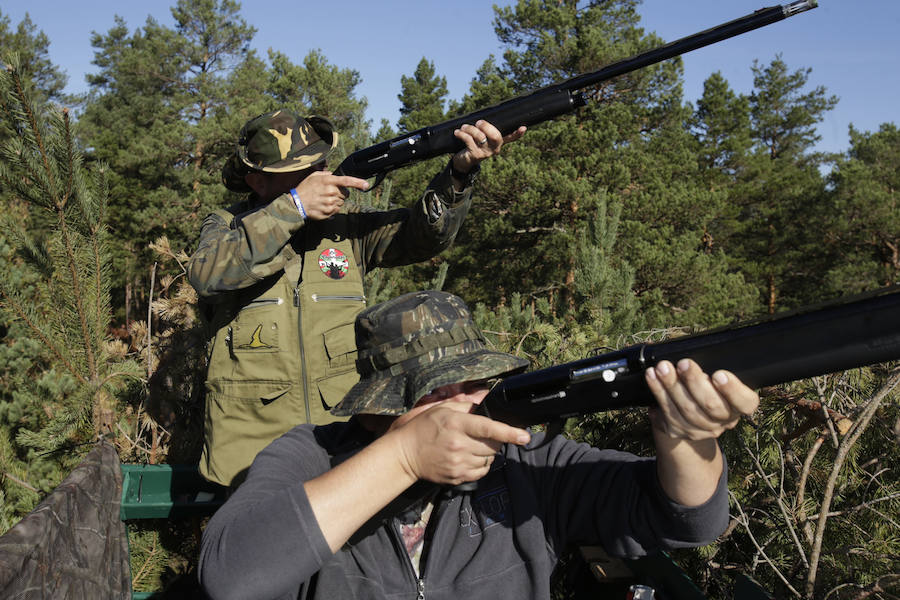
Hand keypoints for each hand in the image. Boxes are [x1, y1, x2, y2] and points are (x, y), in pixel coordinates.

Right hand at [293, 171, 368, 219]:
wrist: (296, 203)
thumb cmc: (305, 188)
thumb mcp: (314, 176)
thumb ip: (326, 174)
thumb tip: (334, 175)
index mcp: (328, 181)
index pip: (347, 181)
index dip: (358, 183)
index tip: (366, 185)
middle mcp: (331, 192)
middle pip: (346, 194)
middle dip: (341, 193)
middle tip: (330, 193)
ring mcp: (330, 203)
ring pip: (341, 202)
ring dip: (336, 201)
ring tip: (324, 199)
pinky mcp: (329, 212)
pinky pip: (337, 210)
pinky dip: (332, 208)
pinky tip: (323, 205)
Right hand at [391, 402, 530, 485]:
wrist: (405, 454)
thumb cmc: (424, 428)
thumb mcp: (442, 409)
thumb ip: (466, 407)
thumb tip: (485, 404)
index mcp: (457, 425)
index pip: (488, 428)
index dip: (509, 432)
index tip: (525, 436)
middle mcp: (459, 445)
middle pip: (493, 446)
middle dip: (495, 440)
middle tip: (483, 435)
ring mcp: (458, 464)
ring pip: (489, 460)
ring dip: (487, 453)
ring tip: (472, 446)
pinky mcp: (458, 477)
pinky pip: (481, 472)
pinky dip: (481, 464)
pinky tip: (469, 457)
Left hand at [451, 119, 526, 174]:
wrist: (463, 161)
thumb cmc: (473, 144)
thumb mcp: (481, 137)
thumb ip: (485, 129)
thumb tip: (483, 115)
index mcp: (498, 142)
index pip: (511, 138)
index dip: (517, 134)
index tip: (523, 128)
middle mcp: (495, 149)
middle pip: (496, 136)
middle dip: (486, 126)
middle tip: (478, 122)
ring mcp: (486, 153)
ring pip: (480, 137)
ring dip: (470, 129)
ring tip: (464, 127)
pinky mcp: (476, 155)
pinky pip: (469, 141)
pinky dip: (462, 134)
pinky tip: (457, 132)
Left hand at [645, 359, 758, 441]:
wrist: (690, 411)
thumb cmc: (709, 384)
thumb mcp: (718, 376)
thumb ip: (715, 366)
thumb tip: (699, 347)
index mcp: (741, 405)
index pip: (745, 402)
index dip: (732, 390)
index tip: (719, 374)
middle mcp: (724, 420)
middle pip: (711, 405)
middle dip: (694, 382)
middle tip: (683, 364)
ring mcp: (702, 429)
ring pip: (686, 410)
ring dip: (671, 386)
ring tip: (662, 368)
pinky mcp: (681, 431)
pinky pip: (668, 413)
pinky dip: (658, 392)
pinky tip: (652, 377)